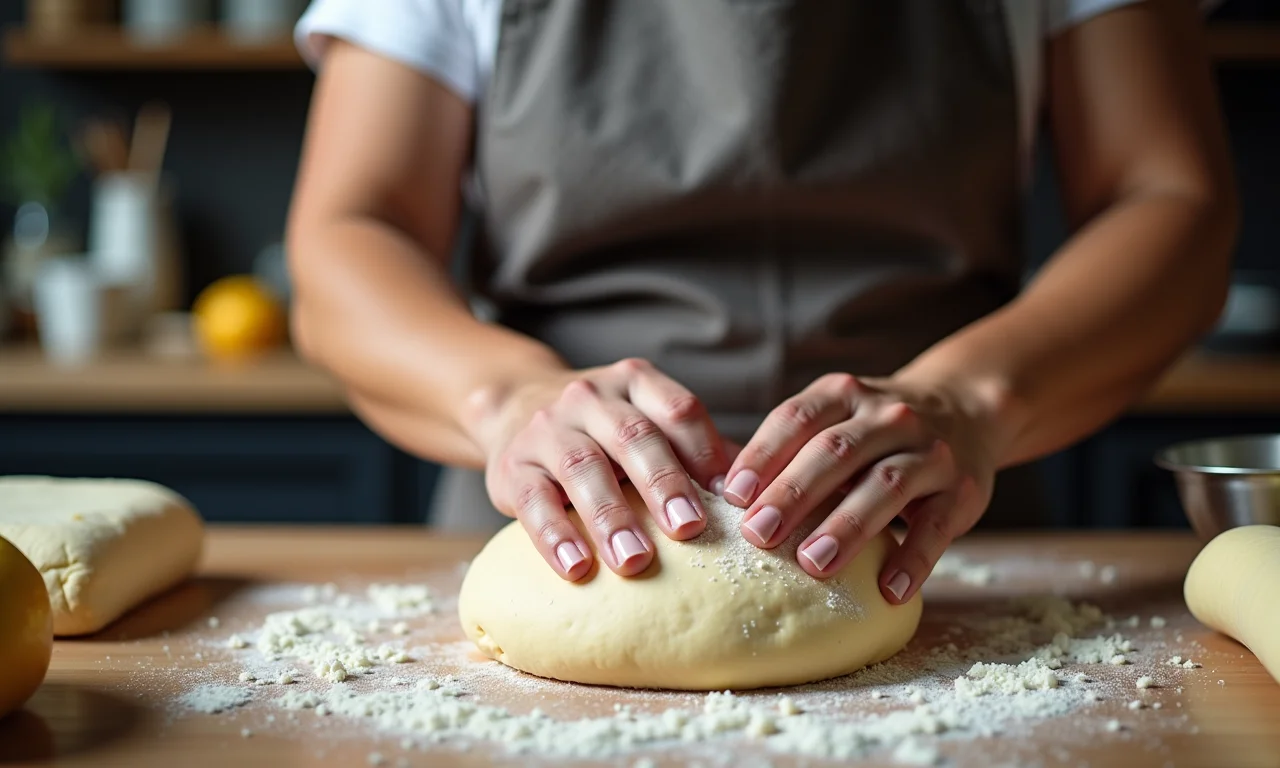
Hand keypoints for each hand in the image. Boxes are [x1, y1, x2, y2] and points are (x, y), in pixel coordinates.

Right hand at [468, 358, 732, 580]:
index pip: (677, 410)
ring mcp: (547, 429)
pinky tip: (577, 568)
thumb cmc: (603, 431)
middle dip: (663, 484)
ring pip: (582, 466)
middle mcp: (590, 397)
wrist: (513, 405)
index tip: (730, 497)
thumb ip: (694, 452)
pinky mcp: (512, 467)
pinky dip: (555, 536)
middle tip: (690, 529)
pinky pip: (533, 501)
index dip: (705, 451)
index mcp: (635, 382)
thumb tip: (760, 497)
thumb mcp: (644, 422)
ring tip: (635, 561)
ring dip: (611, 516)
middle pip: (633, 436)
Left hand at [721, 373, 1000, 603]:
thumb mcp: (834, 421)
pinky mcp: (962, 489)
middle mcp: (888, 416)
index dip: (763, 455)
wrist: (966, 411)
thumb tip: (709, 492)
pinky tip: (888, 591)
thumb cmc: (872, 433)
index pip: (796, 418)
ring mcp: (929, 450)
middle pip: (836, 451)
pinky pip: (937, 527)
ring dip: (846, 526)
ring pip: (885, 485)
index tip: (731, 494)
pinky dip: (912, 559)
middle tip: (758, 534)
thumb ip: (786, 450)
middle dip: (794, 492)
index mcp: (843, 395)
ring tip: (813, 564)